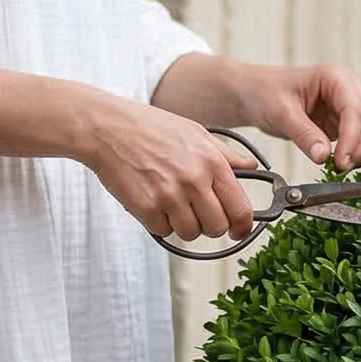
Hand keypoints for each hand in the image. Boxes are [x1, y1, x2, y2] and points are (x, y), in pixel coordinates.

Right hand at [79, 93, 259, 243]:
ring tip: (172, 202)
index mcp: (211, 162)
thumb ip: (226, 154)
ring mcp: (169, 196)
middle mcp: (193, 180)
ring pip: (190, 233)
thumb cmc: (151, 128)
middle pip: (217, 228)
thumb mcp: (195, 132)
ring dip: (183, 224)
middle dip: (210, 226)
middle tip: (198, 214)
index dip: (242, 227)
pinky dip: (159, 222)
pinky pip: (164, 231)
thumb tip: (252, 167)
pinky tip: (152, 200)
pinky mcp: (146, 208)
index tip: (238, 231)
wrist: (108, 129)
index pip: (240, 209)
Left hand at [236, 61, 360, 169]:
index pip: (356, 110)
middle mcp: (348, 88)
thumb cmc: (265, 93)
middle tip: (342, 169)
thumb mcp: (281, 113)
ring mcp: (349, 105)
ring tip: (341, 168)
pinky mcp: (344, 122)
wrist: (255, 94)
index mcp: (335, 78)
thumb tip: (323, 157)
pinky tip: (342, 163)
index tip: (341, 163)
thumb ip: (304, 134)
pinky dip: (360, 153)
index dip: (353, 139)